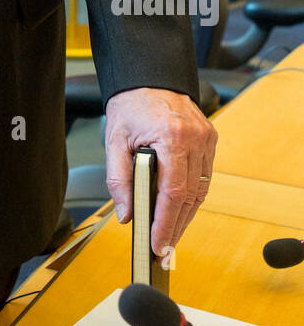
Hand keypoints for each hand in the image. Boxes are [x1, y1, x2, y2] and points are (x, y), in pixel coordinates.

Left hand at [104, 87, 217, 257]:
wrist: (148, 77)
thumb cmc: (131, 106)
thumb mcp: (115, 140)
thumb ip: (118, 179)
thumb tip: (126, 214)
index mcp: (171, 137)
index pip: (173, 192)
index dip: (167, 223)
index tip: (158, 243)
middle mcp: (195, 138)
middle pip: (190, 196)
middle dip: (177, 226)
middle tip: (164, 247)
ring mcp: (206, 139)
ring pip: (201, 189)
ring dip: (186, 215)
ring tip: (171, 234)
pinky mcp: (210, 139)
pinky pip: (204, 175)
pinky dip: (192, 195)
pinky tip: (180, 209)